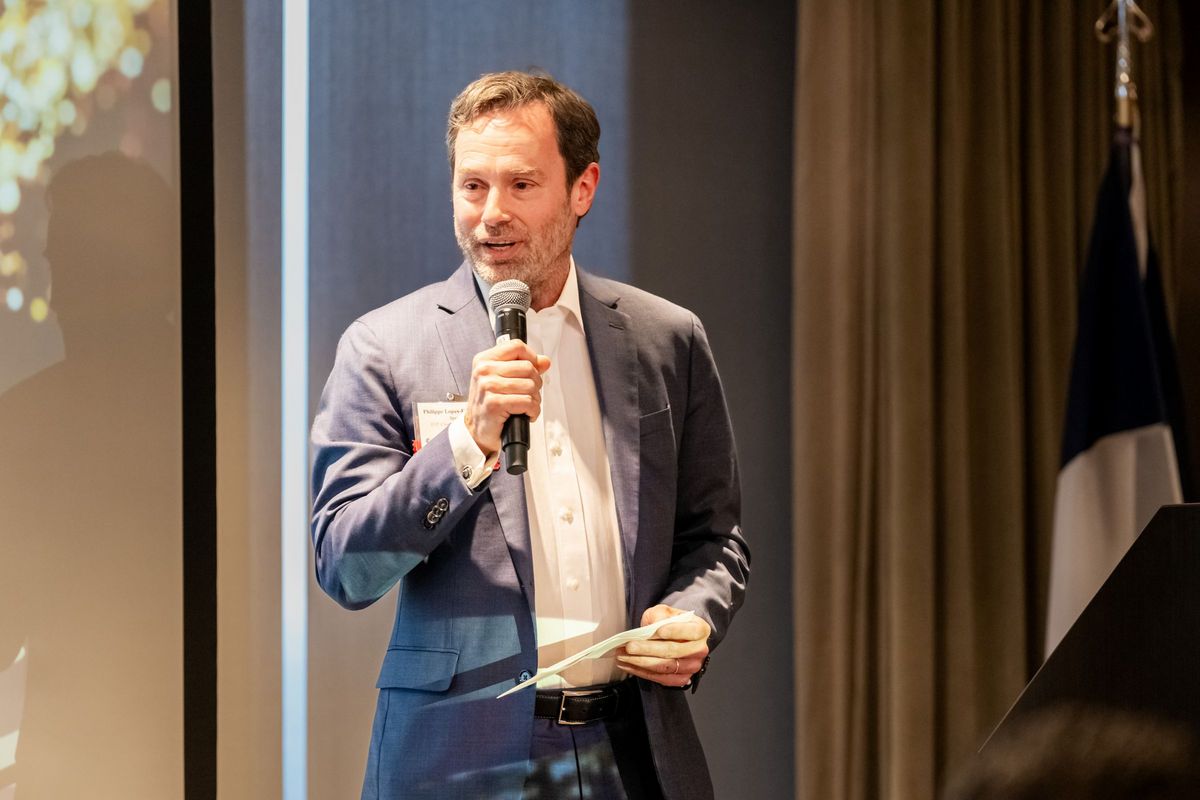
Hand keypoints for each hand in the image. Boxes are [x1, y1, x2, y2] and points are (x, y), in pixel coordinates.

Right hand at [463, 339, 550, 454]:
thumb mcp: (502, 380)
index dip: (531, 357)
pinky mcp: (494, 403)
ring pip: (530, 386)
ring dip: (535, 399)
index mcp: (485, 360)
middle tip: (528, 394)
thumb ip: (523, 367)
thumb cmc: (489, 404)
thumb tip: (544, 361)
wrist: (476, 430)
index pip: (517, 346)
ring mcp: (488, 387)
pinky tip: (525, 414)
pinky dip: (532, 411)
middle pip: (528, 367)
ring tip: (526, 406)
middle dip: (535, 383)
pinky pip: (527, 402)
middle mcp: (484, 370)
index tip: (532, 369)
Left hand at [617, 604, 710, 687]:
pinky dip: (641, 672)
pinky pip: (660, 678)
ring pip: (665, 666)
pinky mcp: (681, 679)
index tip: (658, 631)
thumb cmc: (670, 622)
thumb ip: (660, 616)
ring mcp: (691, 666)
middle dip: (648, 649)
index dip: (675, 632)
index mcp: (701, 630)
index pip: (691, 631)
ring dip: (640, 662)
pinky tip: (627, 665)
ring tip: (623, 656)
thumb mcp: (665, 611)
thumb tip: (651, 627)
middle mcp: (699, 650)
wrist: (675, 636)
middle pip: (673, 651)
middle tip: (629, 646)